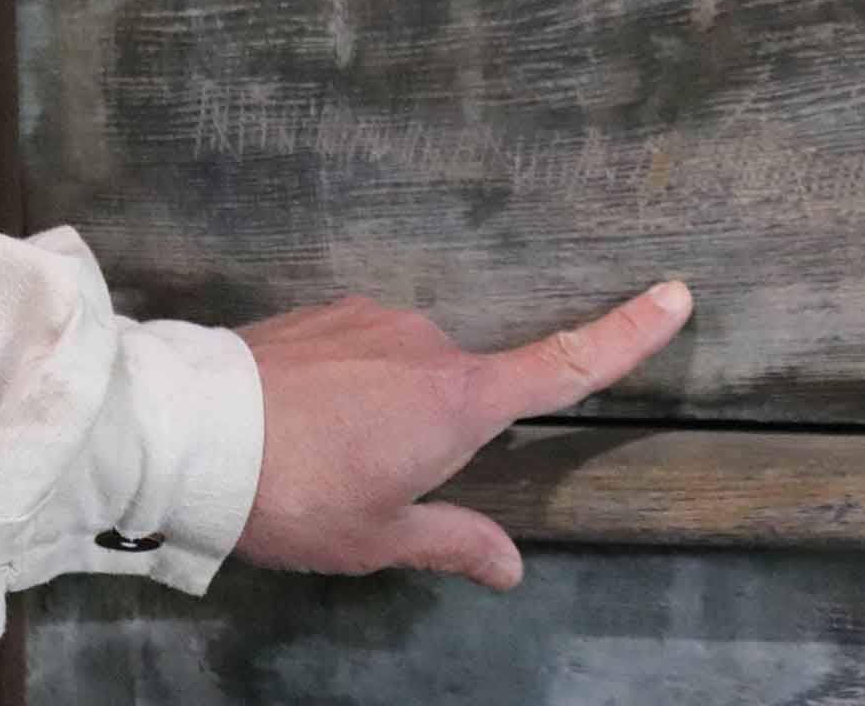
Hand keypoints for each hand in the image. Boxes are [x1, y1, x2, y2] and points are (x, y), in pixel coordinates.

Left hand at [231, 282, 691, 590]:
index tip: (677, 295)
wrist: (187, 433)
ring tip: (319, 454)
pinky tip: (299, 418)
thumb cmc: (299, 494)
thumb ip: (453, 544)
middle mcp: (432, 345)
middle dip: (432, 432)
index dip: (628, 334)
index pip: (566, 366)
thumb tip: (513, 568)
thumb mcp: (378, 539)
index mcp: (462, 400)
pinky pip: (361, 349)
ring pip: (406, 369)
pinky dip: (347, 382)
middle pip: (465, 388)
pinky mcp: (328, 311)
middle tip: (365, 481)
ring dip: (384, 406)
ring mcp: (378, 318)